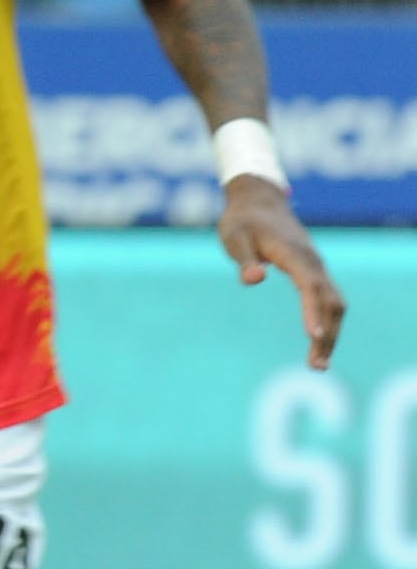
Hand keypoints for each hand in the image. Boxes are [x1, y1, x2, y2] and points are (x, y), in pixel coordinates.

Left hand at [221, 173, 344, 368]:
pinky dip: (328, 323)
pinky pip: (328, 301)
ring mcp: (316, 268)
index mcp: (293, 254)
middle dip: (327, 334)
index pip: (309, 285)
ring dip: (331, 333)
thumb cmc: (242, 221)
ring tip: (318, 364)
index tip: (311, 335)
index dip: (312, 310)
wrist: (259, 202)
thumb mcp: (234, 237)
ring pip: (334, 304)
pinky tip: (319, 342)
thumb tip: (254, 280)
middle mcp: (312, 263)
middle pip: (330, 302)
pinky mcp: (314, 273)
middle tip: (315, 366)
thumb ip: (244, 259)